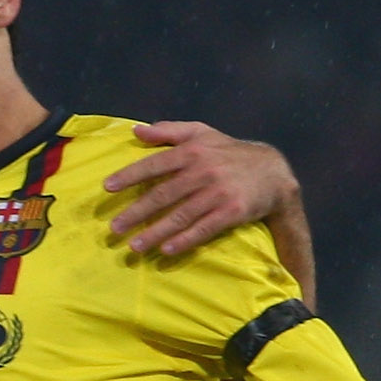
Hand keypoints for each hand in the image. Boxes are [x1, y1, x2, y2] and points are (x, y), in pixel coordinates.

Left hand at [106, 124, 302, 260]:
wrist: (272, 172)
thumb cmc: (229, 152)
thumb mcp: (203, 133)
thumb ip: (169, 131)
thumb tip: (137, 130)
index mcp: (192, 151)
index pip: (155, 164)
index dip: (130, 175)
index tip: (108, 187)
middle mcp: (203, 171)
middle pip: (164, 194)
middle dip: (137, 212)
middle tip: (114, 228)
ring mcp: (218, 193)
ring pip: (181, 215)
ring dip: (156, 232)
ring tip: (134, 246)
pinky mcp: (232, 212)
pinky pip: (204, 228)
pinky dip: (186, 240)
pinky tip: (167, 250)